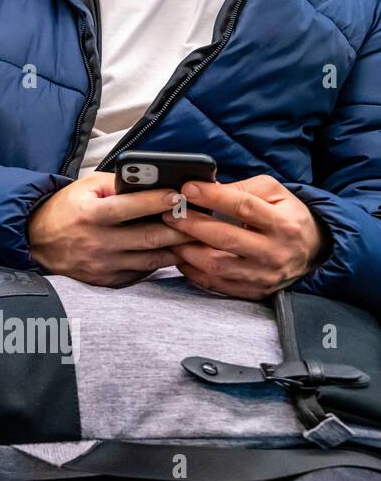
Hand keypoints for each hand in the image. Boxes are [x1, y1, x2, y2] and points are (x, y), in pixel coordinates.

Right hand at [27, 171, 193, 286]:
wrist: (36, 242)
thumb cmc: (65, 210)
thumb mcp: (84, 188)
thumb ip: (116, 184)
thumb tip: (150, 183)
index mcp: (90, 214)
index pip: (128, 207)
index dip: (156, 201)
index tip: (179, 195)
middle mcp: (97, 242)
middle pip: (148, 238)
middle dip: (180, 228)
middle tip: (201, 220)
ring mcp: (103, 265)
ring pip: (151, 260)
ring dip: (177, 249)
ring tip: (196, 238)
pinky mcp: (107, 281)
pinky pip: (141, 274)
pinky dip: (158, 263)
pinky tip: (172, 253)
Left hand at [162, 174, 325, 299]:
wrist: (312, 250)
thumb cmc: (286, 215)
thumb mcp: (275, 193)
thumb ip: (243, 188)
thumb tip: (206, 189)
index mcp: (283, 224)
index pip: (244, 207)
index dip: (212, 196)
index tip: (187, 188)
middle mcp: (275, 253)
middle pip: (225, 239)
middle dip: (191, 225)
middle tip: (169, 214)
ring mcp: (263, 276)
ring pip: (216, 266)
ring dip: (186, 250)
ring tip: (169, 235)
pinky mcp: (253, 292)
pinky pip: (215, 285)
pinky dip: (193, 271)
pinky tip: (181, 256)